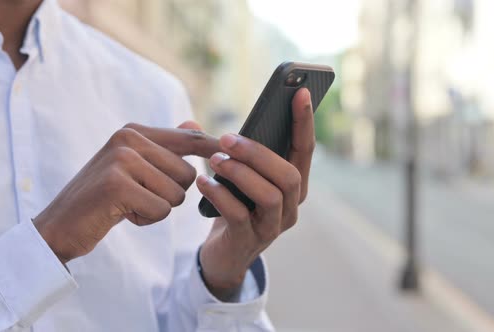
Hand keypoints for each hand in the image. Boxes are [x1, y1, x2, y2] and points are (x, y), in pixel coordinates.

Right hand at [34, 122, 218, 263]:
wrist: (60, 225)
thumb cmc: (103, 197)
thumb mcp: (133, 167)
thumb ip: (164, 147)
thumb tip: (194, 123)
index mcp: (134, 131)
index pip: (188, 137)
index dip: (213, 147)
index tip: (234, 150)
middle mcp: (128, 138)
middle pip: (187, 173)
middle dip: (170, 194)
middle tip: (138, 195)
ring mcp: (121, 159)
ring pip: (177, 193)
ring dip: (158, 207)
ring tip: (128, 203)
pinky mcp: (117, 184)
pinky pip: (161, 209)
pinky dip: (147, 218)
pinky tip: (123, 214)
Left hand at [196, 88, 314, 299]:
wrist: (223, 254)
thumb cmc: (233, 207)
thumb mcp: (230, 177)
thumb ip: (215, 150)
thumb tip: (189, 123)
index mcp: (292, 185)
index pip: (304, 150)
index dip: (304, 122)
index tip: (299, 92)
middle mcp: (291, 206)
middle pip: (289, 175)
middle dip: (259, 153)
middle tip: (227, 137)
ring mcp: (272, 226)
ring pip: (269, 196)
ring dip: (240, 173)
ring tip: (215, 159)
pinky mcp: (249, 240)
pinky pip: (239, 215)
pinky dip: (220, 195)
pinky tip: (203, 182)